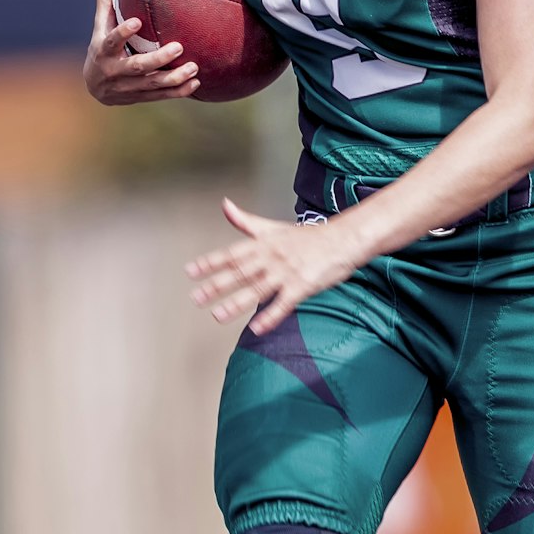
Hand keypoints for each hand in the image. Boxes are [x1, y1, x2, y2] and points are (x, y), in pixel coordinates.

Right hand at [83, 0, 200, 103]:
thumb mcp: (100, 25)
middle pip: (136, 67)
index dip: (123, 33)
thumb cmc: (102, 47)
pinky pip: (160, 96)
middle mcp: (113, 71)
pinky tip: (195, 83)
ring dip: (174, 78)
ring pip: (152, 85)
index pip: (111, 41)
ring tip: (194, 67)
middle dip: (157, 59)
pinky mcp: (139, 98)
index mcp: (103, 50)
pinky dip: (178, 92)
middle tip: (178, 47)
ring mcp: (127, 87)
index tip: (137, 22)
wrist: (96, 88)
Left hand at [187, 198, 359, 333]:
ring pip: (257, 289)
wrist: (342, 240)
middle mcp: (271, 256)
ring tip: (218, 316)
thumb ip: (246, 221)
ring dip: (237, 303)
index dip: (210, 262)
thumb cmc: (307, 237)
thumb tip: (224, 204)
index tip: (190, 272)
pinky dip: (271, 316)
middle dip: (217, 285)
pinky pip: (284, 304)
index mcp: (263, 243)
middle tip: (196, 298)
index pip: (232, 253)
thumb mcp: (273, 227)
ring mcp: (287, 272)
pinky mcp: (303, 286)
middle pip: (240, 272)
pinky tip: (257, 328)